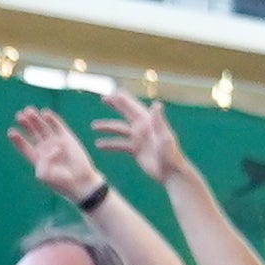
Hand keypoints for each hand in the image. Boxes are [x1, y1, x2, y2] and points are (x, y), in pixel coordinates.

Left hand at [4, 104, 115, 208]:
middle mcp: (44, 148)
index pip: (24, 145)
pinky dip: (52, 119)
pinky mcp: (67, 138)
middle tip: (19, 115)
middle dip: (26, 124)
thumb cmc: (60, 182)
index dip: (17, 138)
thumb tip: (50, 149)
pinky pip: (58, 126)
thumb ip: (42, 163)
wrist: (79, 182)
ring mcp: (55, 142)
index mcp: (36, 158)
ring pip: (43, 127)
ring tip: (28, 110)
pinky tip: (44, 113)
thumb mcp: (44, 175)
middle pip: (32, 133)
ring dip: (35, 119)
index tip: (11, 131)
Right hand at [88, 89, 204, 203]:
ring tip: (93, 126)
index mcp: (149, 123)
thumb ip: (159, 121)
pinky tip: (99, 145)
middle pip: (126, 113)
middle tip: (103, 98)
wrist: (170, 173)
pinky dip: (110, 144)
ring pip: (120, 129)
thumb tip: (156, 104)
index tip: (114, 91)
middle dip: (116, 105)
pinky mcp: (135, 150)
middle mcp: (143, 128)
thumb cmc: (170, 155)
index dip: (125, 99)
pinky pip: (120, 144)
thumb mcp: (164, 137)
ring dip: (108, 127)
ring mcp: (139, 139)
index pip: (135, 107)